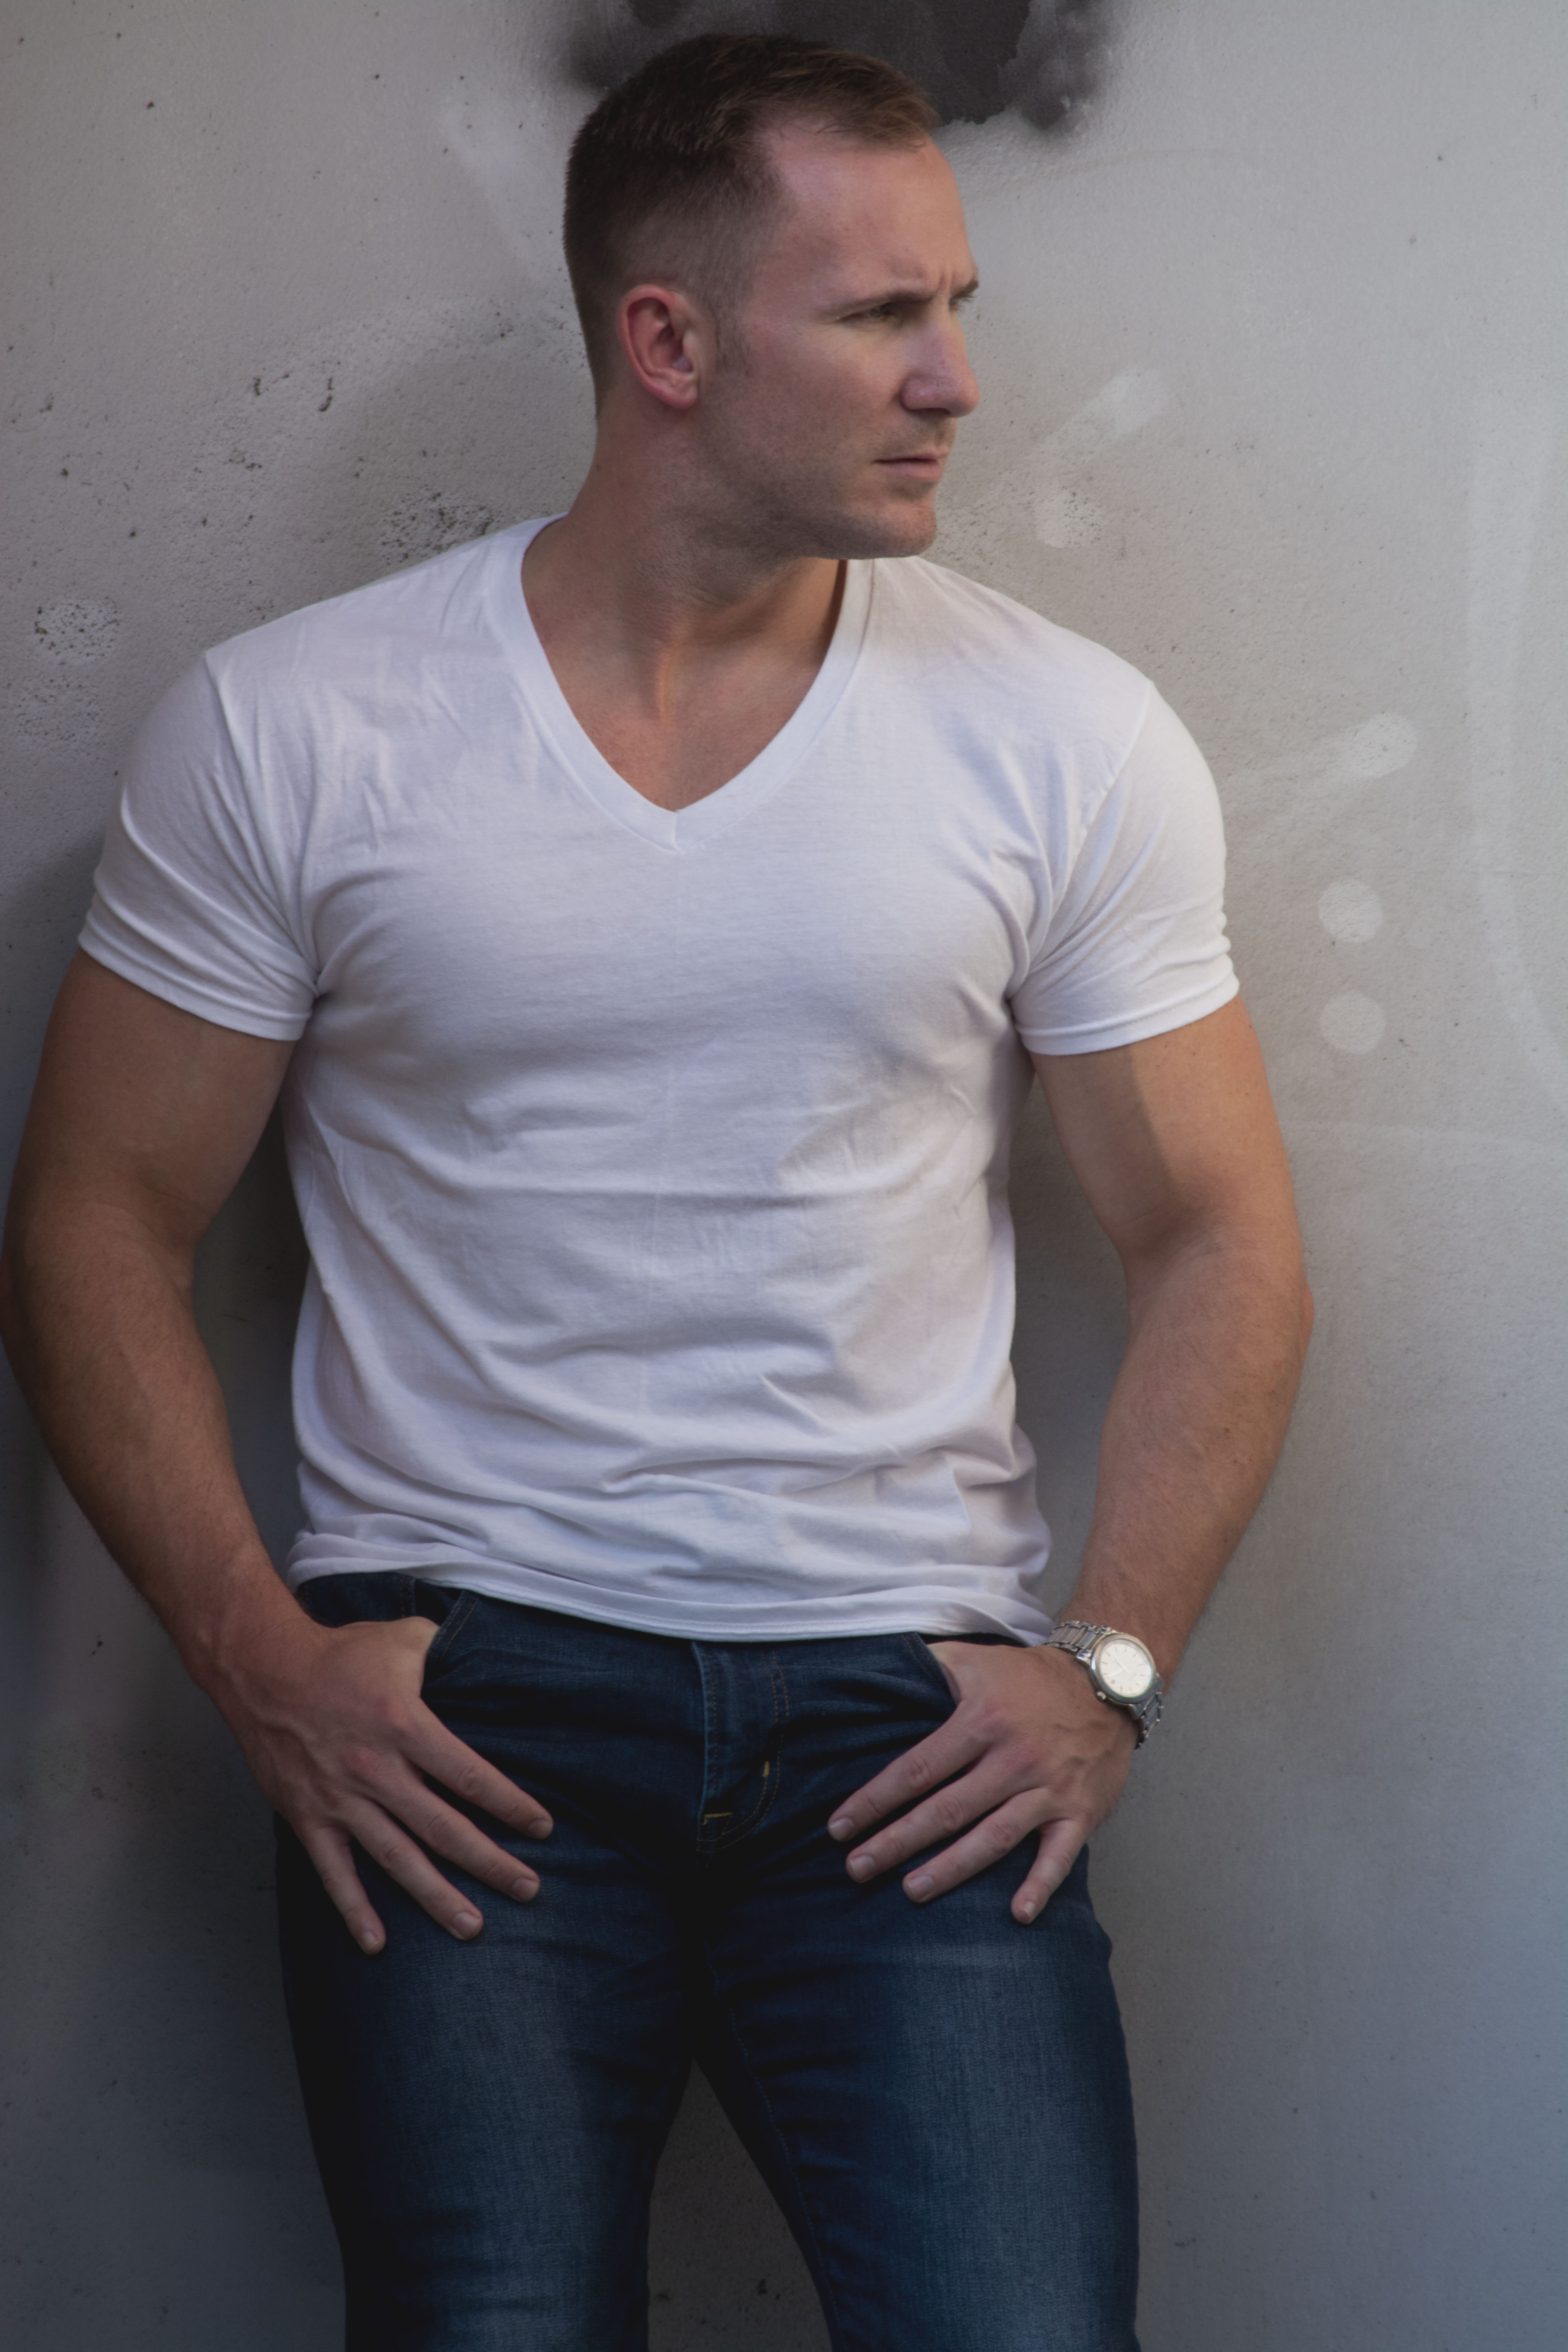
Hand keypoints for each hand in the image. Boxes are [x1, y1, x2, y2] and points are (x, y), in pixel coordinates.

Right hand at [210, 1606, 552, 1952]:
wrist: (264, 1669)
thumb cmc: (340, 1653)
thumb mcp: (405, 1638)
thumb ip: (449, 1651)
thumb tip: (488, 1657)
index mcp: (405, 1724)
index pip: (470, 1776)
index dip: (509, 1805)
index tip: (541, 1828)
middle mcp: (376, 1769)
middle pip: (443, 1828)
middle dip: (489, 1863)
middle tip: (527, 1890)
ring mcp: (341, 1798)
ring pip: (397, 1859)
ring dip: (435, 1896)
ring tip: (471, 1926)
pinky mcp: (308, 1817)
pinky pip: (334, 1871)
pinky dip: (354, 1909)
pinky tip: (376, 1942)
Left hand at [827, 1641, 1135, 1922]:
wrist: (1107, 1680)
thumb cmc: (1030, 1676)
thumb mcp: (975, 1659)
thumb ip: (930, 1668)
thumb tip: (880, 1674)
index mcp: (982, 1720)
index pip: (917, 1769)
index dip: (876, 1800)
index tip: (841, 1827)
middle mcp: (1013, 1758)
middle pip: (946, 1809)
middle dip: (898, 1841)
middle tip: (858, 1868)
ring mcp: (1048, 1788)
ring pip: (993, 1836)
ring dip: (952, 1868)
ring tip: (912, 1891)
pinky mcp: (1080, 1811)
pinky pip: (1059, 1855)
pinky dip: (1041, 1884)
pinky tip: (1018, 1913)